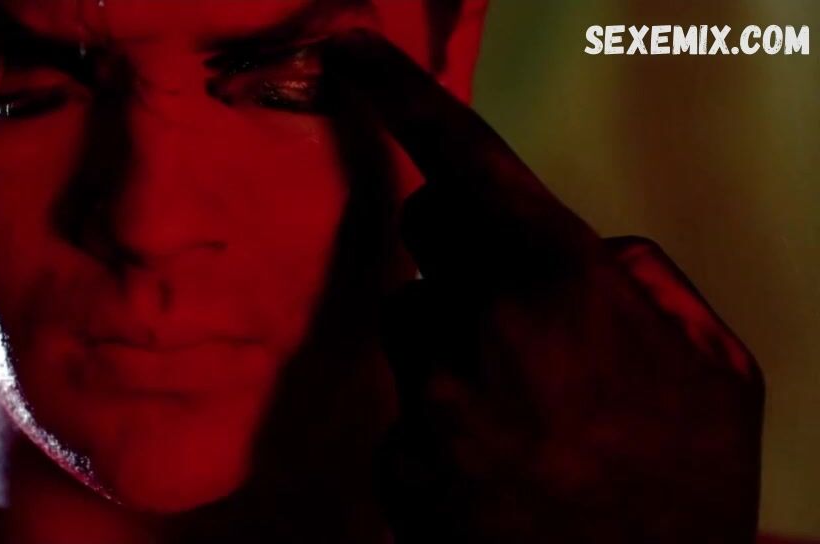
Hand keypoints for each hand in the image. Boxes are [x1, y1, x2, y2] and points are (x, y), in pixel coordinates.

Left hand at [321, 32, 763, 542]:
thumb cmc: (685, 488)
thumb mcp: (715, 367)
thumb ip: (641, 280)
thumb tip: (580, 250)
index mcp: (563, 286)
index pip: (465, 159)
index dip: (401, 95)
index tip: (349, 52)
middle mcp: (479, 331)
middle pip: (425, 232)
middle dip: (463, 246)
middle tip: (514, 302)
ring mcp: (429, 400)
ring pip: (409, 320)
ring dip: (450, 338)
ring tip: (517, 405)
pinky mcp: (398, 459)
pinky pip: (405, 402)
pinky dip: (440, 416)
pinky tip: (494, 459)